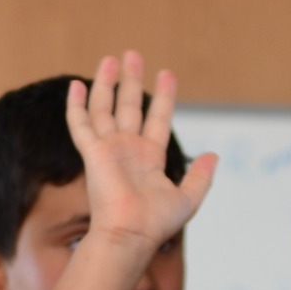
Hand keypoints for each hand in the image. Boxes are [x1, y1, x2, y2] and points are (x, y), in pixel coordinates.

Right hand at [63, 53, 217, 252]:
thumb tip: (214, 155)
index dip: (163, 96)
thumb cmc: (156, 223)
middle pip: (129, 106)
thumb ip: (200, 176)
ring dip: (106, 83)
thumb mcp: (188, 199)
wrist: (130, 234)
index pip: (157, 118)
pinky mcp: (92, 153)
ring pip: (105, 108)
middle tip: (132, 55)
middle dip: (131, 80)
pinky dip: (77, 105)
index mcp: (149, 159)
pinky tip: (77, 85)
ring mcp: (108, 150)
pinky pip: (81, 124)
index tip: (167, 73)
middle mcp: (128, 150)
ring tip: (111, 58)